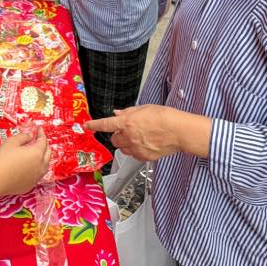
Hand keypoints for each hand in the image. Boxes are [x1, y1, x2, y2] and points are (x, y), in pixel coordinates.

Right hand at [0, 127, 50, 203]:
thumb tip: (30, 136)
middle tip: (38, 139)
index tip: (39, 129)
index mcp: (37, 153)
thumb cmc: (2, 160)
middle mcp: (41, 166)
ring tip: (36, 152)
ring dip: (42, 157)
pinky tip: (29, 166)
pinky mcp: (31, 185)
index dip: (41, 133)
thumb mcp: (11, 142)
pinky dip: (36, 168)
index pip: (43, 140)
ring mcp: (37, 177)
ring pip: (45, 165)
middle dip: (44, 144)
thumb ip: (23, 136)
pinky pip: (37, 174)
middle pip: (48, 153)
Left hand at [86, 105, 212, 160]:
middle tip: (128, 131)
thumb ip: (128, 112)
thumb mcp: (144, 108)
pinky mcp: (143, 157)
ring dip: (126, 144)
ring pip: (123, 149)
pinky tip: (147, 144)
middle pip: (114, 139)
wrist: (178, 131)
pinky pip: (134, 155)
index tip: (87, 125)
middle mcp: (128, 136)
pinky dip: (136, 151)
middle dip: (118, 135)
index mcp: (127, 122)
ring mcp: (136, 148)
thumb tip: (117, 113)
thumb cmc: (164, 116)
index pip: (105, 124)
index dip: (94, 125)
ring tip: (140, 137)